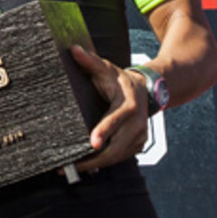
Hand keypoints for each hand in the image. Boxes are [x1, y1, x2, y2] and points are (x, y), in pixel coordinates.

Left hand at [69, 45, 150, 171]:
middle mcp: (138, 122)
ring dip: (97, 164)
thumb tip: (73, 50)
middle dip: (95, 158)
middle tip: (71, 164)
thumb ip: (89, 61)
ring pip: (118, 156)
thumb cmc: (119, 80)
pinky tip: (88, 165)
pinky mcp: (138, 144)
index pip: (116, 119)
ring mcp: (140, 135)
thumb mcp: (106, 68)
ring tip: (74, 167)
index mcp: (129, 104)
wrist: (145, 90)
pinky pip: (121, 157)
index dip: (105, 130)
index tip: (93, 143)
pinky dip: (105, 162)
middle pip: (117, 146)